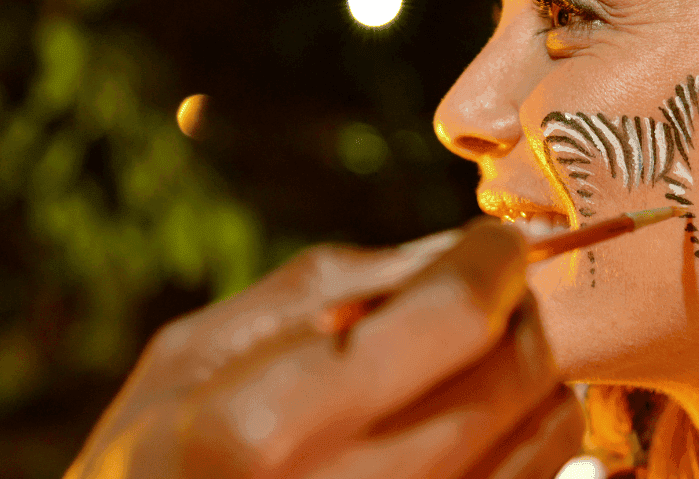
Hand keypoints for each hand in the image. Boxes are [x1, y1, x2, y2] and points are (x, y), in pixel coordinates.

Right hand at [62, 218, 583, 478]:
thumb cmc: (150, 467)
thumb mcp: (194, 357)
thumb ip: (325, 287)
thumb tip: (449, 245)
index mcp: (270, 427)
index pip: (451, 317)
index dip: (491, 261)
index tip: (491, 243)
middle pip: (515, 371)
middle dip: (519, 309)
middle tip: (488, 291)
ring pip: (547, 431)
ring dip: (532, 371)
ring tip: (475, 356)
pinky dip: (531, 432)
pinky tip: (479, 418)